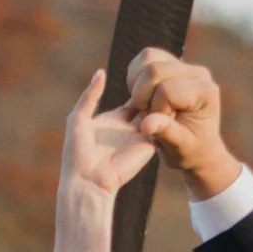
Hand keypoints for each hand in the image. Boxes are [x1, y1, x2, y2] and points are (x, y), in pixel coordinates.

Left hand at [60, 69, 157, 201]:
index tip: (149, 71)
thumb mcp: (78, 117)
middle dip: (155, 93)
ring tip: (170, 84)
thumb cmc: (78, 151)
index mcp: (112, 119)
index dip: (140, 86)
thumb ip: (90, 95)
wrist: (88, 180)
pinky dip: (167, 114)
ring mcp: (139, 136)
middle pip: (147, 105)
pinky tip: (174, 99)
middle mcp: (127, 127)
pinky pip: (161, 126)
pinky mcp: (148, 144)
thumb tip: (101, 72)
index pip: (132, 99)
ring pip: (156, 114)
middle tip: (165, 77)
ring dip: (162, 101)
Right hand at [123, 48, 242, 197]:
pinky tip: (143, 96)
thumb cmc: (191, 150)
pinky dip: (136, 76)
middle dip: (143, 96)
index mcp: (205, 92)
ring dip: (137, 84)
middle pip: (154, 69)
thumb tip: (145, 125)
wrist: (197, 146)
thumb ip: (165, 132)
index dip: (156, 110)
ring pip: (148, 57)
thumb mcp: (180, 147)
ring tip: (146, 105)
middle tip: (150, 115)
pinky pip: (146, 57)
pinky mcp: (171, 62)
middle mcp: (198, 73)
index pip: (166, 90)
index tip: (162, 126)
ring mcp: (185, 65)